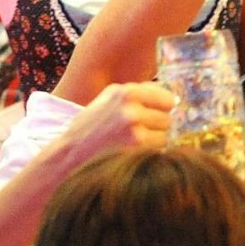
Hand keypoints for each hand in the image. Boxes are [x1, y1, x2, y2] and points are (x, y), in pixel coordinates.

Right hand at [45, 83, 175, 165]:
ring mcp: (134, 127)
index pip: (166, 97)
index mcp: (125, 91)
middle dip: (157, 125)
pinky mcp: (136, 146)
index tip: (157, 114)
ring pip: (165, 133)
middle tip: (138, 132)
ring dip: (155, 139)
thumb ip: (138, 95)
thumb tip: (174, 99)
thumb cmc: (91, 127)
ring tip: (133, 141)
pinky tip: (132, 151)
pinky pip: (159, 147)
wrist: (71, 153)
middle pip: (167, 116)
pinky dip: (151, 151)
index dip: (163, 108)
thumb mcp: (109, 100)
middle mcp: (130, 107)